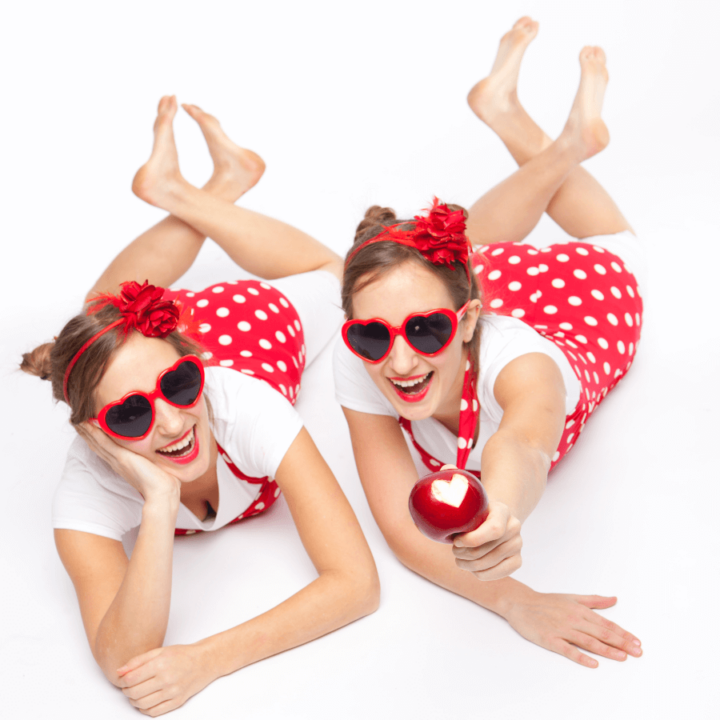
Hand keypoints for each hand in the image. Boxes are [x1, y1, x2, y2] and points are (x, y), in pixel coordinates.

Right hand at [77, 422, 180, 503]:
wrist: (162, 492)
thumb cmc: (163, 481)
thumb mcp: (154, 464)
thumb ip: (151, 457)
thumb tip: (160, 449)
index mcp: (123, 463)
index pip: (106, 448)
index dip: (96, 438)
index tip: (89, 428)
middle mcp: (117, 461)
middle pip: (97, 444)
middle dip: (87, 433)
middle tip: (76, 422)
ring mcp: (118, 459)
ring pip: (98, 442)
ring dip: (87, 431)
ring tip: (77, 420)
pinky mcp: (122, 458)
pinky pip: (104, 443)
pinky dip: (95, 433)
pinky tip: (88, 424)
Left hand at [117, 644, 216, 715]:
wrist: (204, 661)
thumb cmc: (182, 654)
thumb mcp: (160, 651)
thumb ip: (138, 661)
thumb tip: (119, 672)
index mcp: (160, 664)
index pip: (131, 679)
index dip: (123, 681)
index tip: (124, 679)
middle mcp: (166, 679)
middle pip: (135, 693)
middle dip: (126, 691)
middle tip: (128, 687)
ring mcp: (172, 692)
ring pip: (142, 704)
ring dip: (134, 701)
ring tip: (136, 694)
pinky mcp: (177, 702)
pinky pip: (154, 712)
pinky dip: (145, 709)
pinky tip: (146, 701)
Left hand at [452, 500, 521, 579]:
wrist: (494, 519)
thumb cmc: (476, 515)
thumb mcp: (469, 509)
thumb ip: (459, 514)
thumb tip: (438, 526)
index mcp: (503, 511)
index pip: (494, 530)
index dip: (472, 539)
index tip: (456, 541)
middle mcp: (514, 527)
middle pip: (485, 550)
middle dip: (464, 554)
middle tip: (454, 551)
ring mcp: (517, 545)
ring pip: (486, 564)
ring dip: (467, 564)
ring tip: (459, 558)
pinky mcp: (517, 561)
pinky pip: (494, 574)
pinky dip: (477, 573)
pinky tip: (471, 565)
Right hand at [503, 589, 642, 666]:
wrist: (520, 603)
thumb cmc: (546, 602)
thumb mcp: (572, 597)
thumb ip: (594, 601)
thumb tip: (614, 599)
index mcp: (579, 610)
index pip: (606, 624)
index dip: (623, 633)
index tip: (637, 642)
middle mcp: (573, 619)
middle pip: (601, 633)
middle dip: (622, 643)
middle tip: (638, 652)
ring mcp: (562, 630)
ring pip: (588, 642)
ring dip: (607, 650)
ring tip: (623, 657)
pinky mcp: (550, 639)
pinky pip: (568, 650)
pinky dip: (581, 656)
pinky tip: (593, 663)